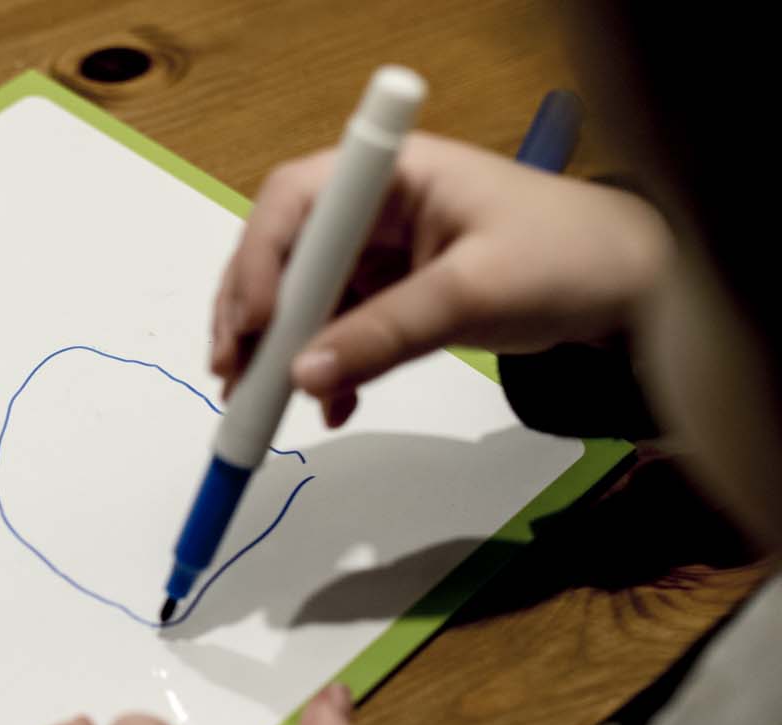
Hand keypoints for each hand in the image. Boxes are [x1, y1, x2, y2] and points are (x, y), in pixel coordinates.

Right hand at [210, 132, 671, 425]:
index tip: (257, 327)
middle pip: (282, 252)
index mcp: (391, 175)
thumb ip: (385, 334)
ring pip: (301, 298)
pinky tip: (329, 407)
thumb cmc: (567, 260)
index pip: (295, 202)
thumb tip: (300, 377)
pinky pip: (336, 330)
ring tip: (262, 403)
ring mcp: (380, 252)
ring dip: (278, 350)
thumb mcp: (472, 295)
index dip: (262, 261)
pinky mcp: (391, 294)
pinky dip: (323, 369)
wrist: (633, 289)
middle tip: (233, 373)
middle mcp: (373, 208)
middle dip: (253, 313)